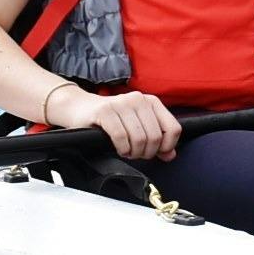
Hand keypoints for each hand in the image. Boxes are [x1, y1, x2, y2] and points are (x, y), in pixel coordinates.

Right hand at [52, 85, 179, 159]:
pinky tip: (119, 148)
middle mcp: (138, 99)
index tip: (157, 152)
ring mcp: (121, 104)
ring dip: (133, 152)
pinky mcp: (105, 111)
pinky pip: (121, 137)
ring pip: (139, 138)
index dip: (167, 146)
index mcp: (151, 101)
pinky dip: (122, 149)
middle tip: (136, 154)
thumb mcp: (137, 126)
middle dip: (147, 152)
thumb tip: (170, 155)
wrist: (80, 109)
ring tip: (127, 151)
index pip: (173, 128)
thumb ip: (157, 140)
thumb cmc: (111, 119)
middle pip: (155, 137)